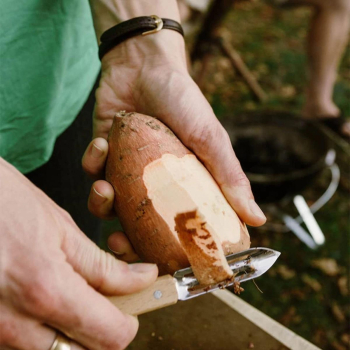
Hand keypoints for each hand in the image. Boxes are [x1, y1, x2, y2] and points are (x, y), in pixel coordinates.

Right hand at [0, 158, 157, 349]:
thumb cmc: (4, 202)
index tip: (135, 302)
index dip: (130, 321)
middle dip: (104, 330)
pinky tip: (45, 298)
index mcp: (45, 291)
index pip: (109, 336)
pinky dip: (44, 330)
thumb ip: (103, 265)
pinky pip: (23, 345)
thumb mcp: (61, 228)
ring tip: (76, 294)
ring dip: (74, 331)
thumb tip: (141, 279)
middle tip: (109, 299)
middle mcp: (13, 324)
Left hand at [82, 30, 265, 258]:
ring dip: (101, 202)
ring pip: (108, 203)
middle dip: (125, 239)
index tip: (159, 264)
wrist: (146, 64)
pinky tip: (101, 145)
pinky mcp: (104, 153)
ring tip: (105, 190)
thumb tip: (257, 219)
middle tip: (119, 243)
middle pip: (137, 224)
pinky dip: (93, 163)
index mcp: (179, 185)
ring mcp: (127, 168)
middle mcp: (153, 181)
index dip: (166, 248)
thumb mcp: (210, 139)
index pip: (174, 226)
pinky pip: (91, 170)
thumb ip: (230, 177)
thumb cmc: (183, 100)